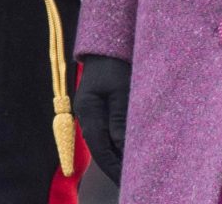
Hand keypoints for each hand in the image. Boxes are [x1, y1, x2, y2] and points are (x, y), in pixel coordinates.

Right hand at [75, 54, 130, 185]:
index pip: (100, 148)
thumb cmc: (115, 61)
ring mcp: (93, 110)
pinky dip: (118, 140)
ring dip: (118, 153)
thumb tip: (122, 146)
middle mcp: (87, 114)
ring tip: (133, 169)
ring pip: (105, 139)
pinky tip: (130, 146)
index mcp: (88, 111)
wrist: (108, 42)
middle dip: (115, 164)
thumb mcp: (121, 88)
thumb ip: (121, 117)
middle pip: (101, 147)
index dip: (113, 166)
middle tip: (133, 179)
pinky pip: (108, 128)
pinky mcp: (101, 105)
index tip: (126, 180)